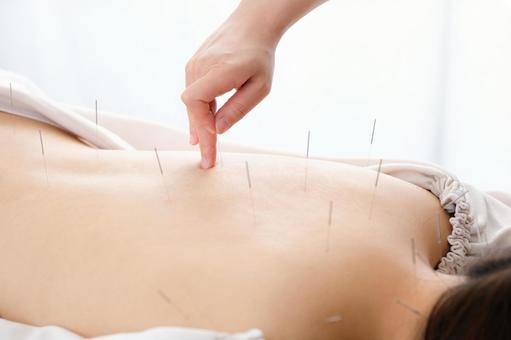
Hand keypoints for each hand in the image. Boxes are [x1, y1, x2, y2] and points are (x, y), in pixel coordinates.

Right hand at [181, 18, 276, 168]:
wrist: (252, 26)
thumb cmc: (260, 57)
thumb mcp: (260, 87)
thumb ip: (238, 108)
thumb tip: (218, 130)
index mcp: (220, 71)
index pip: (196, 103)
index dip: (201, 128)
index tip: (209, 151)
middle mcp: (201, 67)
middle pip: (192, 108)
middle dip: (201, 136)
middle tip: (208, 160)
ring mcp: (194, 65)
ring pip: (192, 103)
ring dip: (199, 124)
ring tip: (206, 147)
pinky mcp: (194, 66)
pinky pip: (194, 94)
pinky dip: (200, 111)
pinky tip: (204, 126)